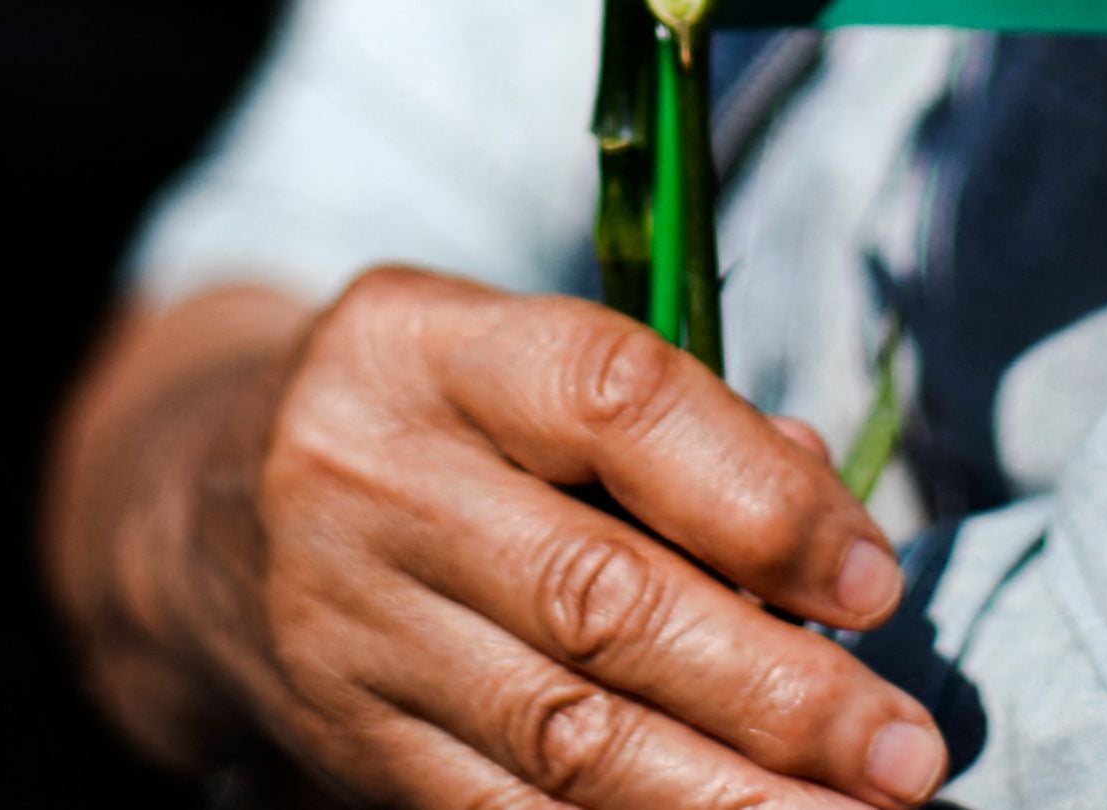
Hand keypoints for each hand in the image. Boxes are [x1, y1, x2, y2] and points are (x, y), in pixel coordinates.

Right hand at [49, 270, 953, 809]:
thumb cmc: (435, 420)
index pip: (616, 399)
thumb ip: (682, 424)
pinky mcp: (342, 740)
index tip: (873, 583)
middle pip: (600, 598)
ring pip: (562, 733)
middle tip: (906, 751)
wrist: (199, 508)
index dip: (761, 498)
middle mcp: (368, 476)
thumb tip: (834, 529)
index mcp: (429, 342)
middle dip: (777, 691)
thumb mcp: (521, 360)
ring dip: (726, 796)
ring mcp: (341, 621)